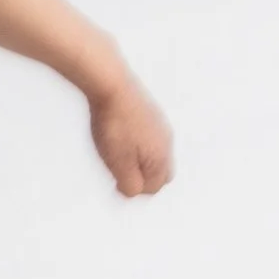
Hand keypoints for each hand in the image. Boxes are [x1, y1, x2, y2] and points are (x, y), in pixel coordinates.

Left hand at [86, 68, 173, 197]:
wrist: (112, 84)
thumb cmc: (114, 126)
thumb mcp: (119, 164)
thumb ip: (130, 184)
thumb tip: (135, 193)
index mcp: (162, 157)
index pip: (155, 187)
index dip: (134, 189)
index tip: (114, 181)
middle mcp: (166, 140)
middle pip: (160, 172)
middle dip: (142, 177)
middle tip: (118, 171)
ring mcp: (160, 124)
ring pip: (153, 153)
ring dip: (138, 160)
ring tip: (115, 152)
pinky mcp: (149, 112)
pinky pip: (147, 136)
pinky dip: (135, 143)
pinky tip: (118, 134)